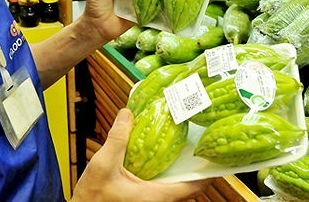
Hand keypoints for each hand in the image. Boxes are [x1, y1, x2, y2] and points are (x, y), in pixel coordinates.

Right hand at [71, 109, 210, 201]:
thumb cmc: (93, 197)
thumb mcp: (104, 164)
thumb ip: (117, 138)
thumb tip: (127, 114)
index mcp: (155, 196)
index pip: (192, 187)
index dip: (207, 173)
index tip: (215, 156)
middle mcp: (157, 200)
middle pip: (187, 185)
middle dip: (194, 166)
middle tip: (199, 142)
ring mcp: (150, 200)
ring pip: (174, 185)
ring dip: (179, 168)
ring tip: (182, 144)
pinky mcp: (142, 198)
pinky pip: (162, 184)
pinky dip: (164, 170)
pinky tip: (158, 154)